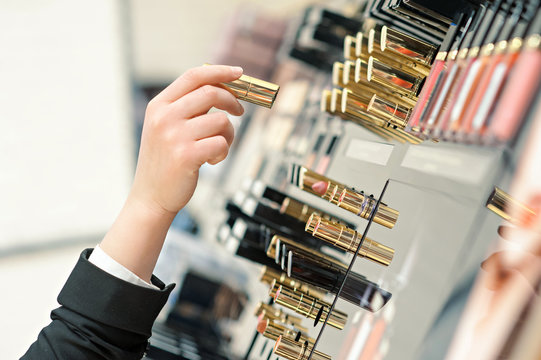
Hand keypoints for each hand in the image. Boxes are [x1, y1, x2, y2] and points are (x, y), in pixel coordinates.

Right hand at [100, 65, 243, 280]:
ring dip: (228, 134)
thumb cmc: (165, 161)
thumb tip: (221, 86)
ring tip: (217, 148)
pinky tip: (212, 161)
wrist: (151, 197)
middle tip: (240, 111)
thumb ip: (186, 107)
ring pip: (221, 121)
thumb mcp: (165, 127)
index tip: (239, 73)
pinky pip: (222, 143)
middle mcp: (164, 117)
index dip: (220, 71)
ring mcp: (174, 136)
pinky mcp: (186, 156)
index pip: (193, 76)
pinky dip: (223, 152)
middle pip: (211, 93)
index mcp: (158, 106)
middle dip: (232, 101)